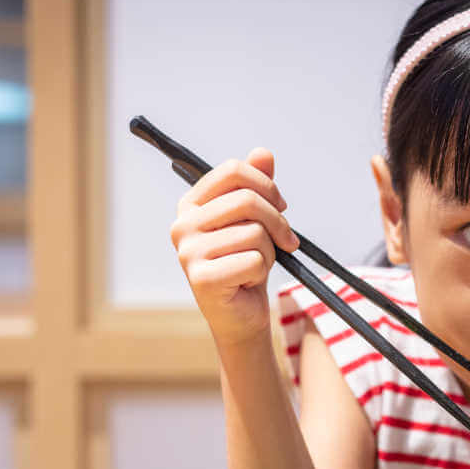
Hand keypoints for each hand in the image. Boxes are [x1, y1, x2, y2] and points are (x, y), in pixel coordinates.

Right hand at [170, 148, 298, 346]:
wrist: (240, 315)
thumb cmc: (246, 263)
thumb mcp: (255, 221)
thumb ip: (257, 186)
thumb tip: (264, 153)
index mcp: (191, 204)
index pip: (233, 171)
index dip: (266, 185)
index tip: (281, 206)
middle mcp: (182, 225)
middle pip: (246, 200)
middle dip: (278, 221)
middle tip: (287, 241)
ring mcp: (189, 252)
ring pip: (254, 233)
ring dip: (269, 252)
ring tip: (257, 265)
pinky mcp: (202, 278)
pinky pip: (254, 260)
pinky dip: (262, 271)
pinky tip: (249, 282)